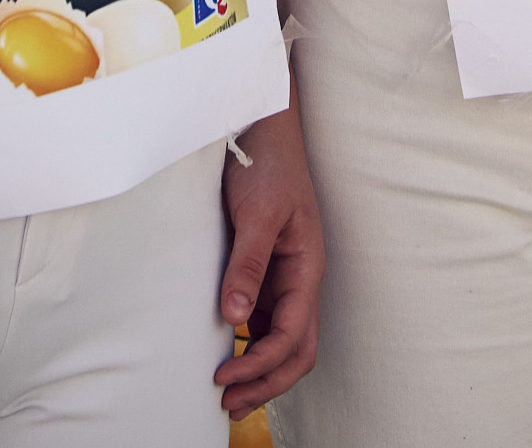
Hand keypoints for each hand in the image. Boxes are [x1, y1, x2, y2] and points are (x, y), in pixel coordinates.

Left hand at [215, 107, 323, 415]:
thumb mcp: (257, 214)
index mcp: (307, 268)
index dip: (261, 365)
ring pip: (285, 339)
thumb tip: (235, 319)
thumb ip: (247, 265)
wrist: (264, 127)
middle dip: (267, 383)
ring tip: (228, 392)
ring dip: (261, 370)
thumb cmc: (268, 165)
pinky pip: (267, 319)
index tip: (224, 378)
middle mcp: (302, 279)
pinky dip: (252, 344)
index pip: (292, 336)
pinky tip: (228, 351)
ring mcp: (287, 275)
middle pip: (297, 350)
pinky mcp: (268, 268)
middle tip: (228, 404)